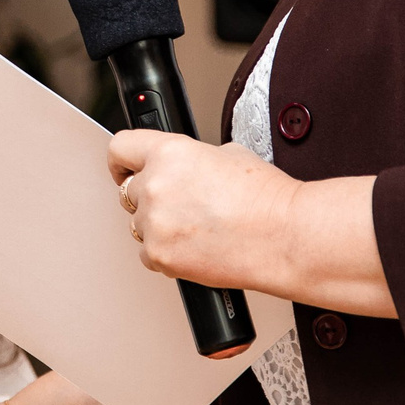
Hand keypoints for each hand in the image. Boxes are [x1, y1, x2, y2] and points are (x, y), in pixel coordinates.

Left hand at [110, 128, 299, 295]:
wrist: (283, 237)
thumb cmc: (265, 199)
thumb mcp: (228, 154)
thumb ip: (192, 158)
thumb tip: (183, 168)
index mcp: (170, 153)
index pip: (120, 147)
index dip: (122, 159)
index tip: (124, 167)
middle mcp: (156, 186)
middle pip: (128, 190)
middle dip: (149, 196)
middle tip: (178, 203)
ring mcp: (155, 224)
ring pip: (137, 224)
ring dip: (158, 225)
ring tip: (194, 226)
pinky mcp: (161, 256)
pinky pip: (147, 254)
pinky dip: (165, 252)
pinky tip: (193, 245)